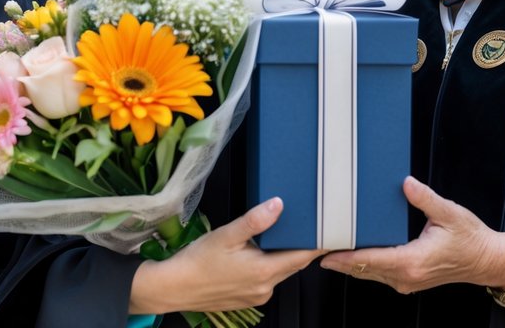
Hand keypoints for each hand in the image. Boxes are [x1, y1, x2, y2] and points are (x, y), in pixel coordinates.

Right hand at [129, 197, 324, 313]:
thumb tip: (278, 204)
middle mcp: (265, 288)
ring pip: (280, 272)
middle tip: (310, 226)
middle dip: (301, 247)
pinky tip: (256, 254)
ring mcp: (256, 296)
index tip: (331, 232)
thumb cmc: (197, 261)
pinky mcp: (247, 300)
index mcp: (264, 271)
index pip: (303, 256)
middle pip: (293, 264)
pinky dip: (267, 267)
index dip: (318, 244)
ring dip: (282, 256)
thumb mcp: (227, 234)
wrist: (173, 287)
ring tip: (281, 235)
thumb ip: (255, 220)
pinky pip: (266, 281)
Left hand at [319, 176, 504, 294]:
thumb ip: (424, 198)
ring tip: (328, 249)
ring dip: (350, 264)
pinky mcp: (410, 280)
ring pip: (370, 275)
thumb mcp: (449, 213)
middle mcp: (406, 276)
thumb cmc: (470, 239)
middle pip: (364, 270)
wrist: (487, 260)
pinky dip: (364, 265)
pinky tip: (354, 255)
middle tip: (315, 247)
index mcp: (412, 261)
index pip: (370, 260)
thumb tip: (406, 183)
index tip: (325, 252)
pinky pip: (380, 275)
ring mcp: (408, 281)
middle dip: (340, 260)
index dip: (345, 256)